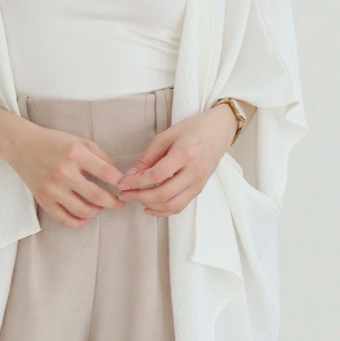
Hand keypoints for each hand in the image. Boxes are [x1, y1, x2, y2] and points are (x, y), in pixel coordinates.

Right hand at [8, 120, 127, 227]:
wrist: (22, 145)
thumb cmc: (54, 141)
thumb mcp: (80, 141)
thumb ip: (100, 156)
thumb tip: (118, 175)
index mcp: (76, 154)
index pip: (107, 173)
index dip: (121, 182)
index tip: (127, 187)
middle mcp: (64, 172)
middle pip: (97, 196)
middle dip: (115, 203)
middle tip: (121, 204)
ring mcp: (52, 188)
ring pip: (83, 211)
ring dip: (98, 212)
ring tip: (101, 207)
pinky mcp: (43, 200)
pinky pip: (64, 219)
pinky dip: (79, 223)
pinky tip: (87, 218)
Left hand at [115, 105, 236, 216]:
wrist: (218, 132)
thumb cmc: (191, 130)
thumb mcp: (166, 136)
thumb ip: (148, 156)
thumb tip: (130, 175)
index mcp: (185, 154)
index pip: (156, 175)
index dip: (136, 182)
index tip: (122, 184)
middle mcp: (194, 172)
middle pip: (164, 193)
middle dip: (140, 197)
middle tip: (124, 194)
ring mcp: (199, 183)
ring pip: (172, 205)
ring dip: (150, 206)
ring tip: (135, 200)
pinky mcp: (199, 189)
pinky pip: (180, 206)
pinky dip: (163, 211)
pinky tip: (149, 207)